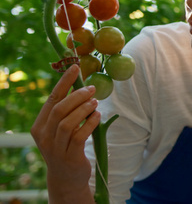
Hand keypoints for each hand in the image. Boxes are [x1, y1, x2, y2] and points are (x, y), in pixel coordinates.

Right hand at [31, 64, 100, 202]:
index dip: (64, 82)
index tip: (75, 67)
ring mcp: (55, 148)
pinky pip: (79, 136)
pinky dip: (90, 123)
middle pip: (59, 109)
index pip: (52, 99)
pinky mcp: (70, 156)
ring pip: (67, 122)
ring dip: (84, 109)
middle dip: (77, 95)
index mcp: (40, 126)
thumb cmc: (66, 146)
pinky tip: (97, 116)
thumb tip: (82, 85)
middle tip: (92, 88)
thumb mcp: (61, 128)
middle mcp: (44, 136)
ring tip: (95, 102)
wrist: (67, 177)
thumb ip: (67, 111)